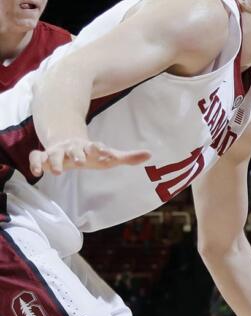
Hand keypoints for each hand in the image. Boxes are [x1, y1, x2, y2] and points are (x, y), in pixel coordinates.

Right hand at [29, 139, 150, 176]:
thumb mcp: (108, 157)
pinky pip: (35, 157)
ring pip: (53, 153)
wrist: (67, 142)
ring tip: (57, 172)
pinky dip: (35, 163)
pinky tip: (36, 173)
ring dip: (54, 161)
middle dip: (76, 154)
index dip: (100, 149)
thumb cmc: (92, 153)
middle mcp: (72, 148)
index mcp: (89, 147)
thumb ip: (127, 157)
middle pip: (73, 149)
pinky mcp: (44, 156)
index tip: (106, 152)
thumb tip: (149, 154)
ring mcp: (57, 151)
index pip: (95, 147)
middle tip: (80, 162)